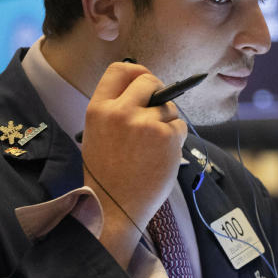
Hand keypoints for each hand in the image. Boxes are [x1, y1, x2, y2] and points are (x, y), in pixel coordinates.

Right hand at [81, 61, 187, 266]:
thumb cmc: (106, 175)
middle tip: (158, 108)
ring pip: (168, 107)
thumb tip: (142, 89)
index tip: (144, 79)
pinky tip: (162, 155)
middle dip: (158, 91)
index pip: (119, 70)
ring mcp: (145, 123)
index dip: (136, 71)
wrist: (114, 208)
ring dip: (167, 121)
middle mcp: (121, 111)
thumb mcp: (97, 134)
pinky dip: (176, 138)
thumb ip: (115, 110)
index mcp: (99, 109)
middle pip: (148, 80)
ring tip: (153, 146)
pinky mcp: (167, 136)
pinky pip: (179, 125)